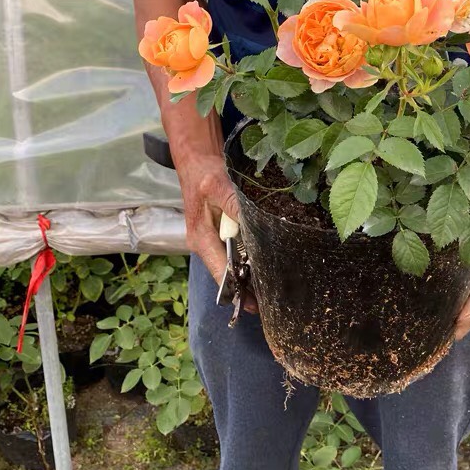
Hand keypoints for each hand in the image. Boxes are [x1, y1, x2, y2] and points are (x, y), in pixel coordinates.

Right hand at [177, 151, 257, 312]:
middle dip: (246, 288)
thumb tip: (252, 223)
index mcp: (200, 238)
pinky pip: (233, 252)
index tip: (254, 305)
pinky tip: (264, 266)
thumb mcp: (219, 187)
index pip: (220, 271)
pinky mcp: (217, 235)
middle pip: (226, 273)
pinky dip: (247, 261)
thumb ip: (234, 205)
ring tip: (273, 289)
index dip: (237, 289)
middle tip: (272, 301)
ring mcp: (209, 241)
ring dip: (248, 276)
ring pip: (230, 264)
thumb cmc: (204, 175)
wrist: (197, 164)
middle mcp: (203, 245)